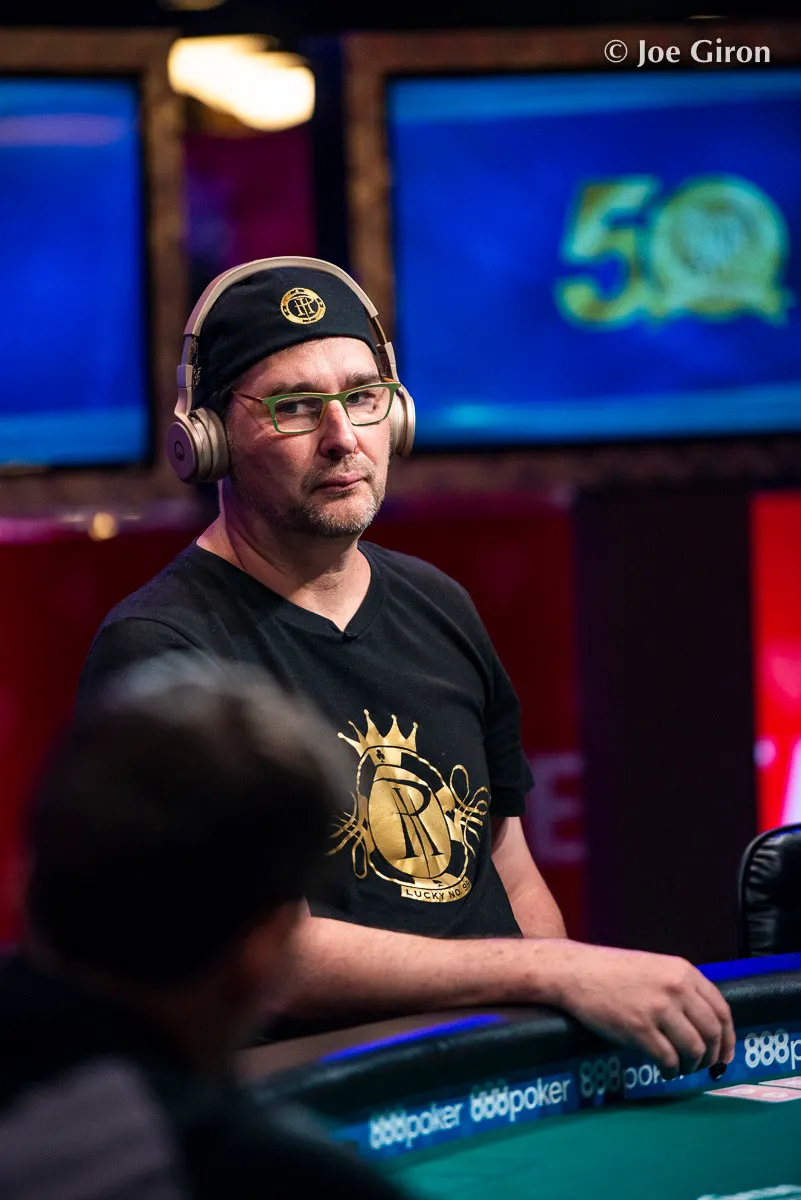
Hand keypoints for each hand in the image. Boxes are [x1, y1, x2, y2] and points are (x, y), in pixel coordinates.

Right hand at [546, 942, 734, 1076]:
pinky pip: (669, 1060)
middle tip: (704, 1067)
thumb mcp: (656, 968)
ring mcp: (659, 1009)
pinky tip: (666, 1070)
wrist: (576, 972)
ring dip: (692, 1066)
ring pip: (694, 1050)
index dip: (729, 1038)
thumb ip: (681, 989)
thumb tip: (705, 1026)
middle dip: (713, 1056)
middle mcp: (676, 989)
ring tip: (682, 1068)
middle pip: (712, 1033)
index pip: (722, 1010)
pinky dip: (672, 1071)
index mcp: (683, 971)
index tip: (726, 1055)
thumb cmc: (613, 972)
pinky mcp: (640, 1029)